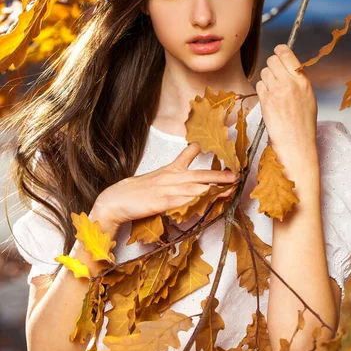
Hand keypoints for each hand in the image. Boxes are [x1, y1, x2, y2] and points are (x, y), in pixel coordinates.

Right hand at [91, 142, 236, 229]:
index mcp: (170, 169)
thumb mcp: (156, 177)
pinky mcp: (163, 202)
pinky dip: (197, 202)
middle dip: (219, 176)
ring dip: (213, 190)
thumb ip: (172, 176)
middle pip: (199, 175)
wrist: (116, 200)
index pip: (188, 154)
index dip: (205, 150)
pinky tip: (208, 202)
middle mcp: (171, 177)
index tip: (222, 148)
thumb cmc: (136, 191)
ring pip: (195, 188)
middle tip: (234, 176)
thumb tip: (188, 182)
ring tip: (228, 190)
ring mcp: (168, 189)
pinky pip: (184, 201)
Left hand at [255, 44, 317, 157]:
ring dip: (266, 78)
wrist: (296, 142)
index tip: (278, 51)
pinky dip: (262, 90)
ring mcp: (276, 92)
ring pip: (264, 72)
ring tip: (273, 90)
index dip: (280, 50)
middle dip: (271, 64)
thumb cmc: (303, 122)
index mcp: (302, 81)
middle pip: (272, 60)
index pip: (287, 54)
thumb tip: (286, 65)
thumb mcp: (308, 96)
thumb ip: (297, 79)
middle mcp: (289, 83)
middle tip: (274, 73)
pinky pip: (259, 85)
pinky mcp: (265, 101)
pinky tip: (269, 99)